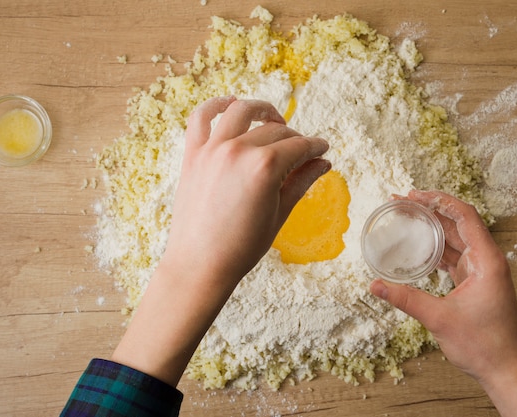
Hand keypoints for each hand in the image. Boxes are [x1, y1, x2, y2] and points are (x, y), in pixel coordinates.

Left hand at [112, 97, 329, 386]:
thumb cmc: (242, 247)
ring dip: (261, 110)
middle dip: (294, 138)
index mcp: (265, 167)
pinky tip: (231, 104)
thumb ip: (301, 182)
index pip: (299, 146)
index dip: (315, 146)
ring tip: (273, 119)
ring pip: (241, 112)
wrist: (199, 264)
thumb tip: (324, 163)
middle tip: (301, 151)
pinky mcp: (192, 153)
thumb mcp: (279, 214)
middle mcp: (238, 150)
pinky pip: (201, 116)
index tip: (323, 148)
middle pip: (274, 130)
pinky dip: (216, 105)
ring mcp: (212, 149)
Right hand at [369, 190, 516, 416]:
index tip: (415, 195)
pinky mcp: (476, 281)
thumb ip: (405, 299)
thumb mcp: (439, 319)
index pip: (465, 216)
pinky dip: (436, 248)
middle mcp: (488, 261)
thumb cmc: (484, 346)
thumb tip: (375, 285)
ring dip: (433, 227)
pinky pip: (454, 256)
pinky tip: (418, 246)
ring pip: (456, 239)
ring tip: (407, 216)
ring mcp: (483, 271)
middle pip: (458, 223)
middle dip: (431, 210)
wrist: (505, 371)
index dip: (439, 201)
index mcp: (488, 261)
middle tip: (403, 201)